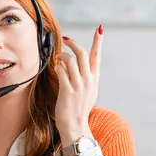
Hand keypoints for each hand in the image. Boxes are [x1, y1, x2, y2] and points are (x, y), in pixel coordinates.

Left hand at [54, 25, 102, 147]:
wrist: (76, 127)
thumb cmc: (79, 109)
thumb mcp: (88, 92)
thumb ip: (85, 77)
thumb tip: (74, 64)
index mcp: (94, 79)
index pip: (97, 56)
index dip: (98, 41)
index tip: (100, 29)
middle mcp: (88, 81)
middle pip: (82, 54)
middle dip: (73, 44)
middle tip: (66, 40)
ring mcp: (79, 86)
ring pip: (71, 61)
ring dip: (62, 56)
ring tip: (58, 58)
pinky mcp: (68, 90)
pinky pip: (62, 71)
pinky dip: (58, 66)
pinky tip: (56, 68)